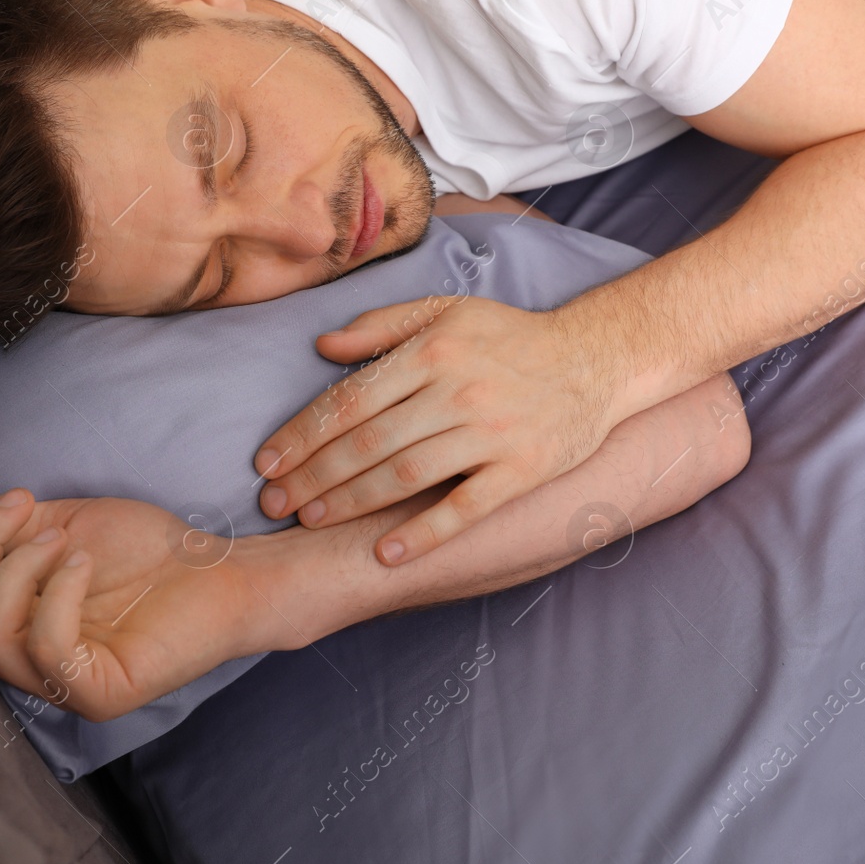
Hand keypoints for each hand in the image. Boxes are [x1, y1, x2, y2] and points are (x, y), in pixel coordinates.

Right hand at [0, 482, 273, 721]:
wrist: (219, 567)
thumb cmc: (143, 549)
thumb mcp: (56, 523)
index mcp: (4, 621)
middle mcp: (21, 661)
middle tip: (17, 502)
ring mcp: (58, 685)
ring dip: (11, 570)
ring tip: (59, 537)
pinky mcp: (98, 694)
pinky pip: (46, 653)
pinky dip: (53, 599)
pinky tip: (81, 563)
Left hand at [254, 296, 636, 565]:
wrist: (596, 358)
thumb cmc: (511, 337)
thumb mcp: (447, 311)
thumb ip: (382, 325)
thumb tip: (322, 346)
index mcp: (433, 351)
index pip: (351, 399)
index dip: (303, 434)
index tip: (267, 462)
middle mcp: (459, 391)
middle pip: (369, 442)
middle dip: (313, 476)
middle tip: (274, 503)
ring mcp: (492, 434)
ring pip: (406, 475)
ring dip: (351, 502)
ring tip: (311, 522)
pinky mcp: (522, 470)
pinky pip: (465, 508)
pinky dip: (424, 533)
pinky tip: (386, 552)